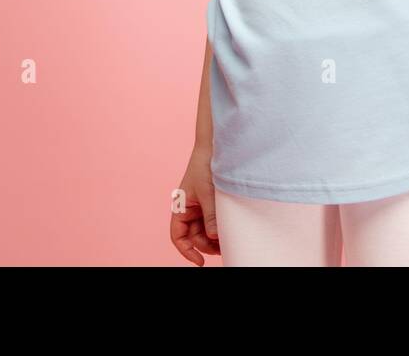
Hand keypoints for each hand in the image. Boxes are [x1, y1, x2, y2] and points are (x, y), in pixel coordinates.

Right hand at [169, 146, 221, 265]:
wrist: (216, 146)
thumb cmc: (205, 166)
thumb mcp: (208, 193)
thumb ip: (210, 216)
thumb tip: (213, 237)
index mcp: (181, 207)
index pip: (178, 236)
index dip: (186, 251)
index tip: (200, 262)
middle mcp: (190, 209)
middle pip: (195, 236)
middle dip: (206, 245)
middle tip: (223, 249)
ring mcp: (202, 206)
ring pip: (206, 230)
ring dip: (214, 237)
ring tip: (228, 241)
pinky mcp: (213, 202)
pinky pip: (214, 221)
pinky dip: (220, 227)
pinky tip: (230, 230)